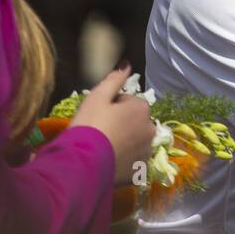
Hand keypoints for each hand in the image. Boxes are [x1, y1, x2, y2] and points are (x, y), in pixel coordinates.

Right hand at [70, 63, 153, 185]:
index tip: (98, 115)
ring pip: (135, 140)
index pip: (128, 101)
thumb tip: (127, 64)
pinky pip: (133, 159)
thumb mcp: (97, 97)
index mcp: (142, 108)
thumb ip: (114, 79)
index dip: (111, 106)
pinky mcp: (140, 169)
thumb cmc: (89, 126)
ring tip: (103, 147)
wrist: (83, 164)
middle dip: (122, 123)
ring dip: (124, 141)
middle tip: (100, 131)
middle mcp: (151, 128)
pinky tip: (108, 160)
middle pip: (135, 121)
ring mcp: (147, 151)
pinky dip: (124, 158)